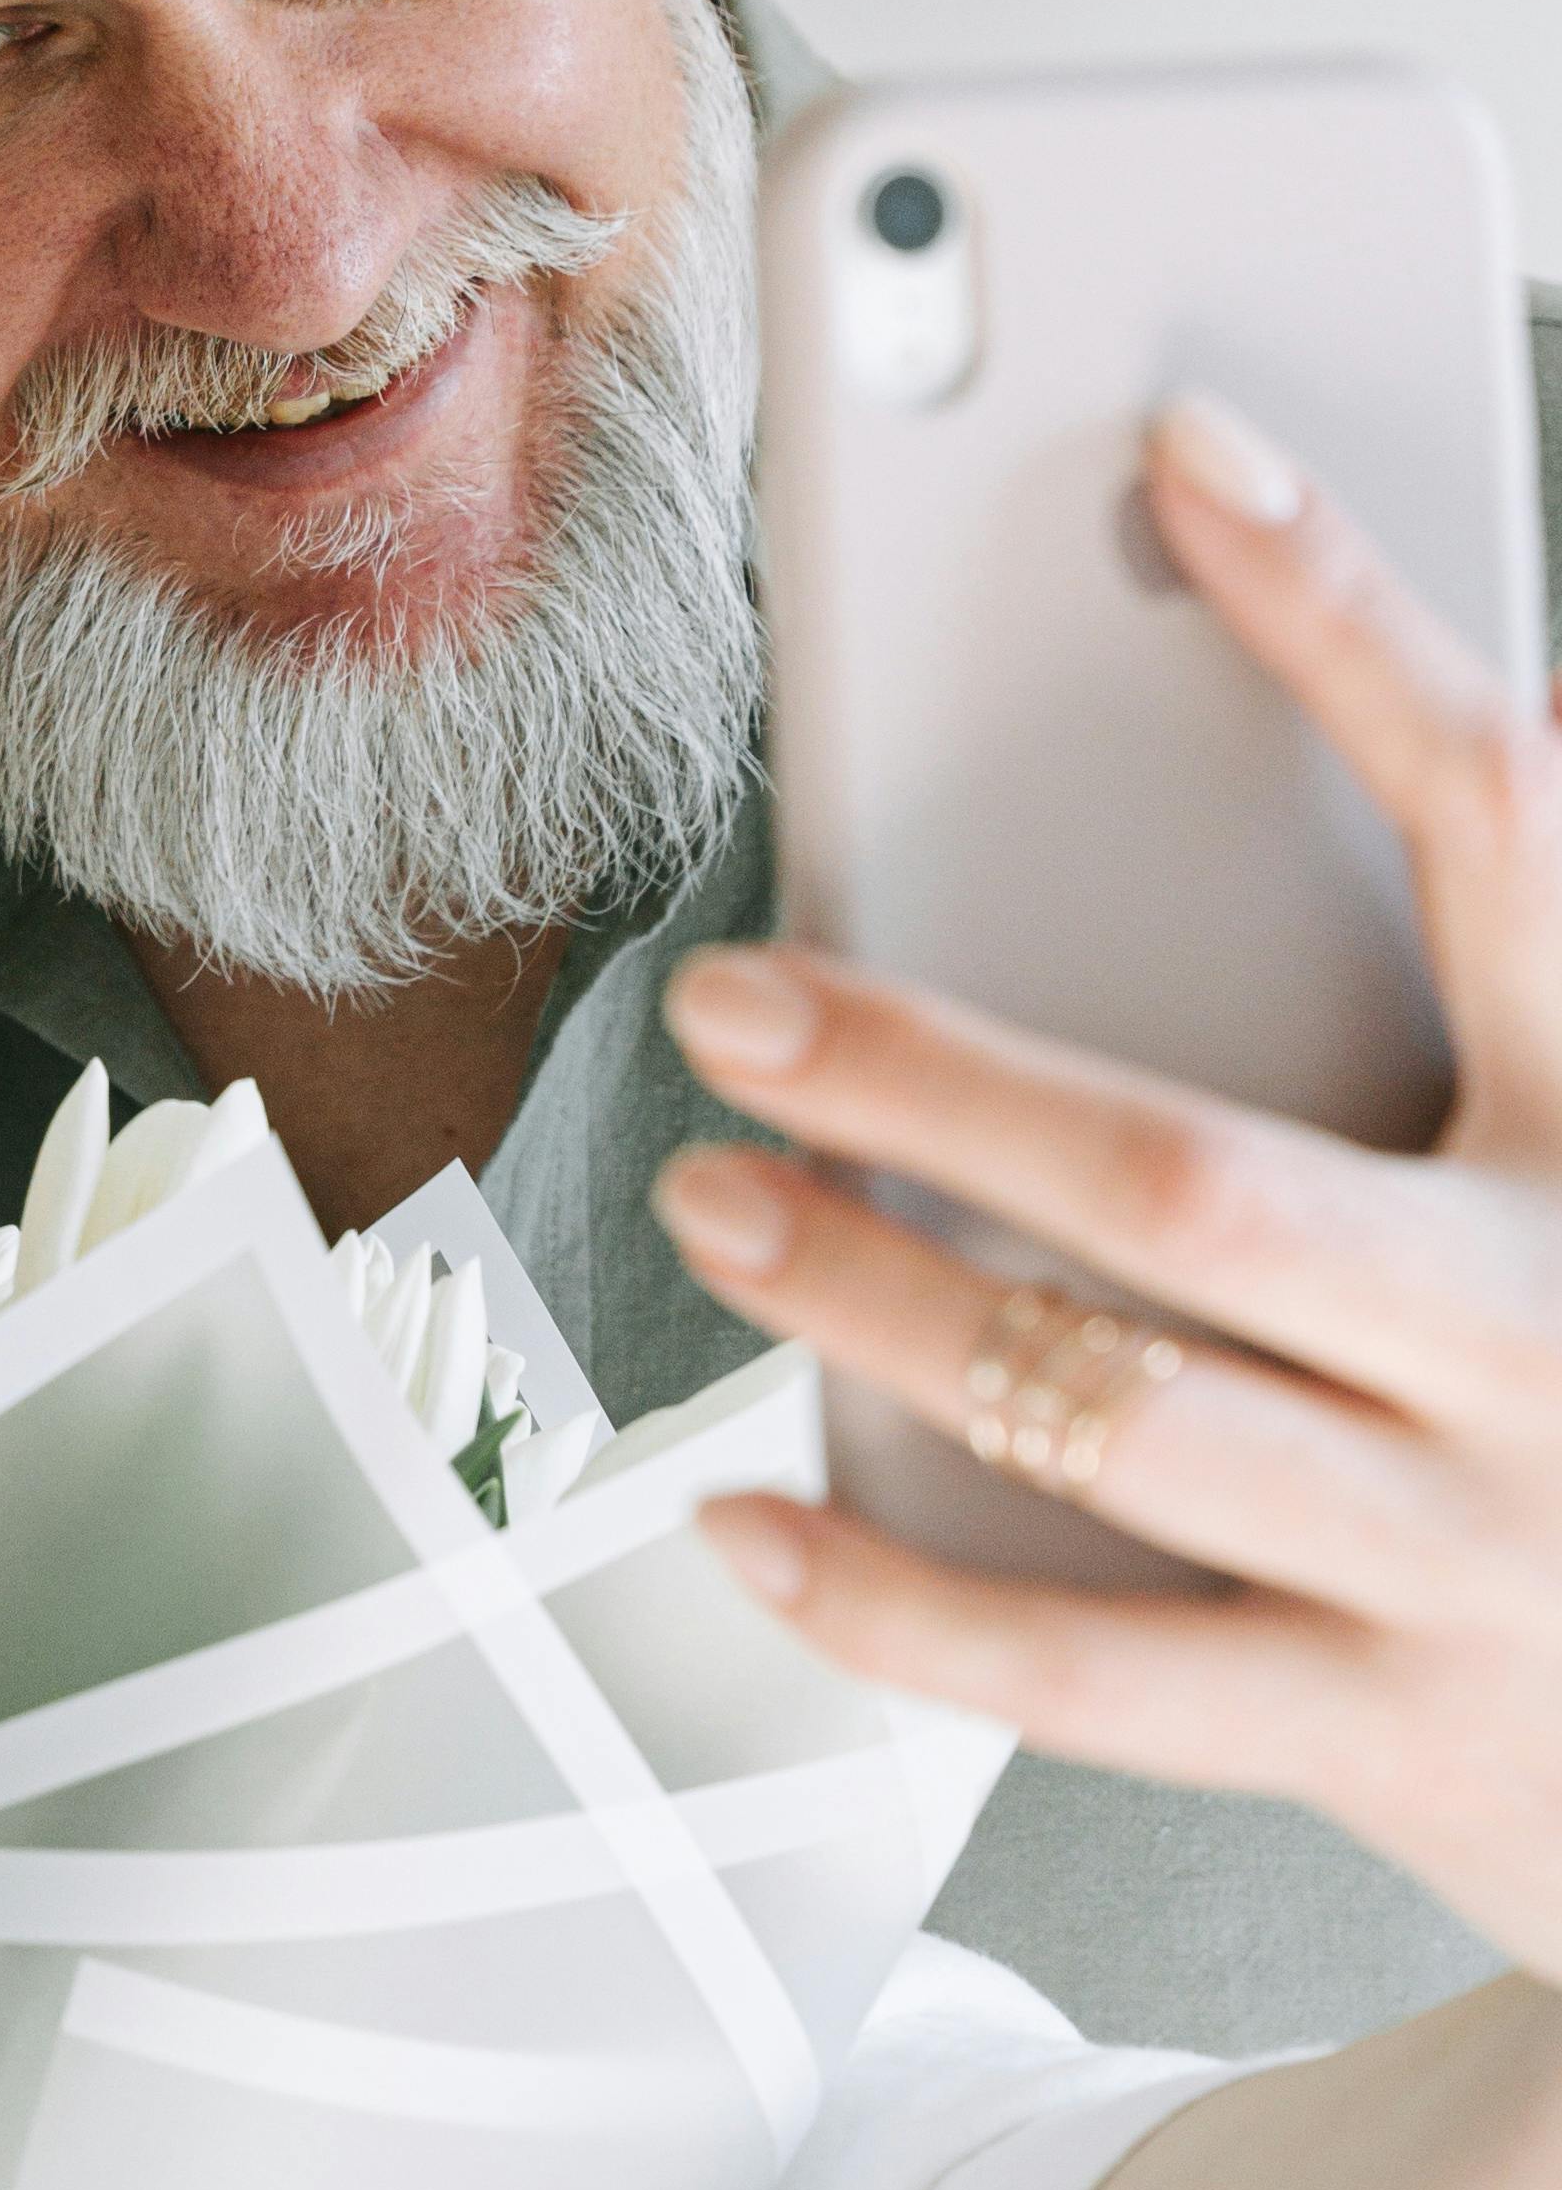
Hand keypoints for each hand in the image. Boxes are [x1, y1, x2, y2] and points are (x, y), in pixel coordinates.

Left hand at [653, 390, 1561, 1982]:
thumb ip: (1446, 1002)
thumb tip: (1186, 730)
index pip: (1501, 814)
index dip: (1349, 618)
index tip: (1186, 451)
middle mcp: (1551, 1337)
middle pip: (1197, 1181)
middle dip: (934, 1081)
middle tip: (735, 1000)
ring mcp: (1474, 1553)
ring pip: (1104, 1407)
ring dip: (868, 1298)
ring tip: (711, 1201)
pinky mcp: (1395, 1739)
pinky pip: (1092, 1673)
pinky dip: (893, 1603)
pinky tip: (748, 1516)